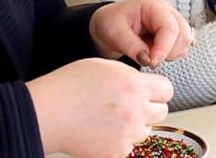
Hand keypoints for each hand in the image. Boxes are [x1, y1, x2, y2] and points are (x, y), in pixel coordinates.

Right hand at [26, 58, 172, 156]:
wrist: (48, 112)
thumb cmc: (70, 86)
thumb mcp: (104, 66)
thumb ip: (130, 76)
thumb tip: (145, 85)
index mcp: (134, 86)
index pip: (167, 90)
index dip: (157, 89)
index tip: (149, 90)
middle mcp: (135, 111)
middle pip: (162, 112)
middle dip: (148, 107)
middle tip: (127, 104)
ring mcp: (127, 135)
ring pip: (146, 130)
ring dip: (135, 124)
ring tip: (109, 116)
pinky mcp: (116, 153)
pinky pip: (128, 146)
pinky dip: (119, 140)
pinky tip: (101, 130)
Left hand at [89, 0, 192, 67]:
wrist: (109, 25)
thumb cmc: (111, 23)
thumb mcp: (115, 32)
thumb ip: (131, 46)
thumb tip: (147, 59)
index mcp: (151, 5)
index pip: (169, 26)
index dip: (164, 47)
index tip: (152, 61)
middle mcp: (166, 11)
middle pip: (183, 34)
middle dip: (168, 52)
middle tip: (148, 59)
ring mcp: (172, 22)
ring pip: (185, 42)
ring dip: (170, 54)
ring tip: (149, 54)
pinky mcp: (173, 34)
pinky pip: (182, 48)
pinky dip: (171, 55)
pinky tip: (155, 53)